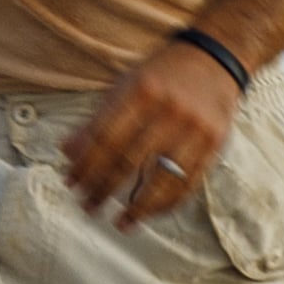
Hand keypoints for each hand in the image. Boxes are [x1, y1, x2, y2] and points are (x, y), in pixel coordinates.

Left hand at [61, 41, 241, 232]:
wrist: (215, 59)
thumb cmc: (162, 75)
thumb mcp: (125, 86)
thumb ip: (97, 120)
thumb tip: (67, 153)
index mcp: (141, 91)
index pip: (105, 138)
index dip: (85, 165)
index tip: (72, 183)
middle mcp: (169, 110)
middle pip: (129, 161)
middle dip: (104, 188)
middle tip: (88, 207)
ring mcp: (195, 129)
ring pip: (162, 179)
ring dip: (138, 207)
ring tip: (121, 223)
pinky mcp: (215, 143)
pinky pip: (189, 183)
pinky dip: (168, 203)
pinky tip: (151, 213)